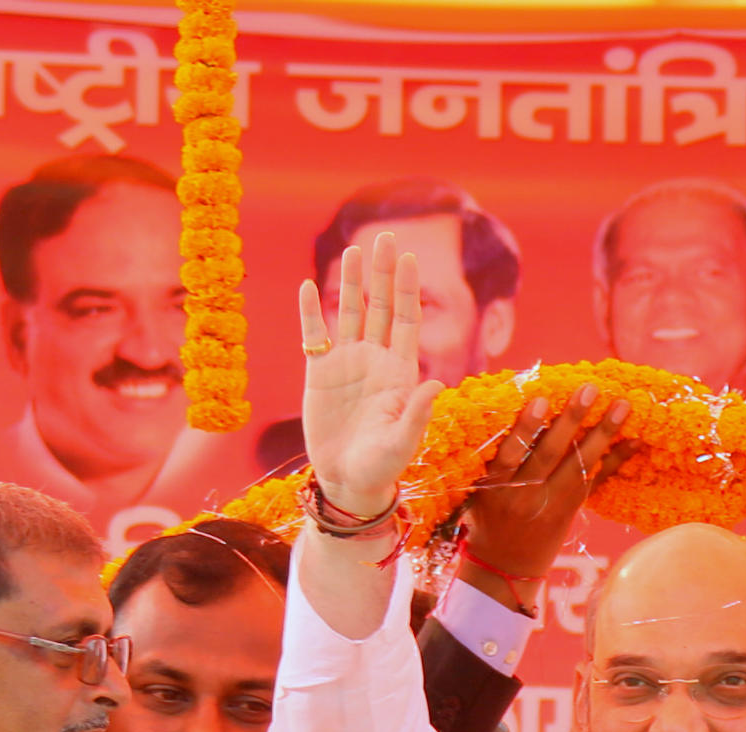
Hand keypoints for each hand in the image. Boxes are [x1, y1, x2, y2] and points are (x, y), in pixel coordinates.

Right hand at [297, 238, 439, 532]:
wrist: (348, 480)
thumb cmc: (382, 465)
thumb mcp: (403, 441)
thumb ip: (417, 412)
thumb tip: (436, 384)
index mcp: (401, 371)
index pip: (407, 320)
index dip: (407, 288)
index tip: (409, 257)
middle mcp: (376, 361)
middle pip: (381, 307)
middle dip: (382, 273)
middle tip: (384, 237)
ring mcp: (348, 365)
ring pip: (350, 314)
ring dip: (352, 283)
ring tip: (353, 250)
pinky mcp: (320, 375)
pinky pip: (315, 336)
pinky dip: (312, 313)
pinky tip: (309, 287)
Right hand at [456, 387, 626, 611]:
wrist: (504, 567)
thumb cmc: (487, 516)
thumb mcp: (479, 489)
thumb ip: (493, 457)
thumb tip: (510, 402)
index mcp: (495, 488)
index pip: (510, 454)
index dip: (525, 428)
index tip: (541, 399)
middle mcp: (524, 496)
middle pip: (550, 454)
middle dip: (571, 420)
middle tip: (590, 388)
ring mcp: (551, 504)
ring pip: (579, 466)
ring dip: (603, 433)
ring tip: (622, 405)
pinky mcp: (570, 510)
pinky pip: (596, 482)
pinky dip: (616, 459)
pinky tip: (635, 439)